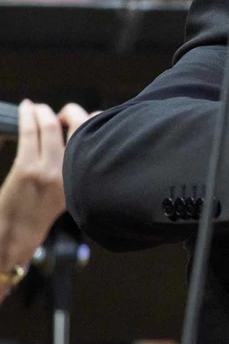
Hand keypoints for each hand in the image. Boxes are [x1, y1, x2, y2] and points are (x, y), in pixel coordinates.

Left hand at [0, 101, 89, 271]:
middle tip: (62, 112)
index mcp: (84, 177)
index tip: (87, 116)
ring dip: (43, 112)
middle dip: (71, 111)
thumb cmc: (39, 213)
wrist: (16, 234)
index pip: (97, 139)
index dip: (94, 120)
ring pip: (50, 127)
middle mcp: (71, 173)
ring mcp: (47, 170)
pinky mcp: (25, 169)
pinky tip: (26, 108)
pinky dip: (27, 116)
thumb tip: (73, 137)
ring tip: (38, 108)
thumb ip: (73, 167)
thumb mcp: (67, 192)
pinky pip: (29, 133)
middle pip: (79, 127)